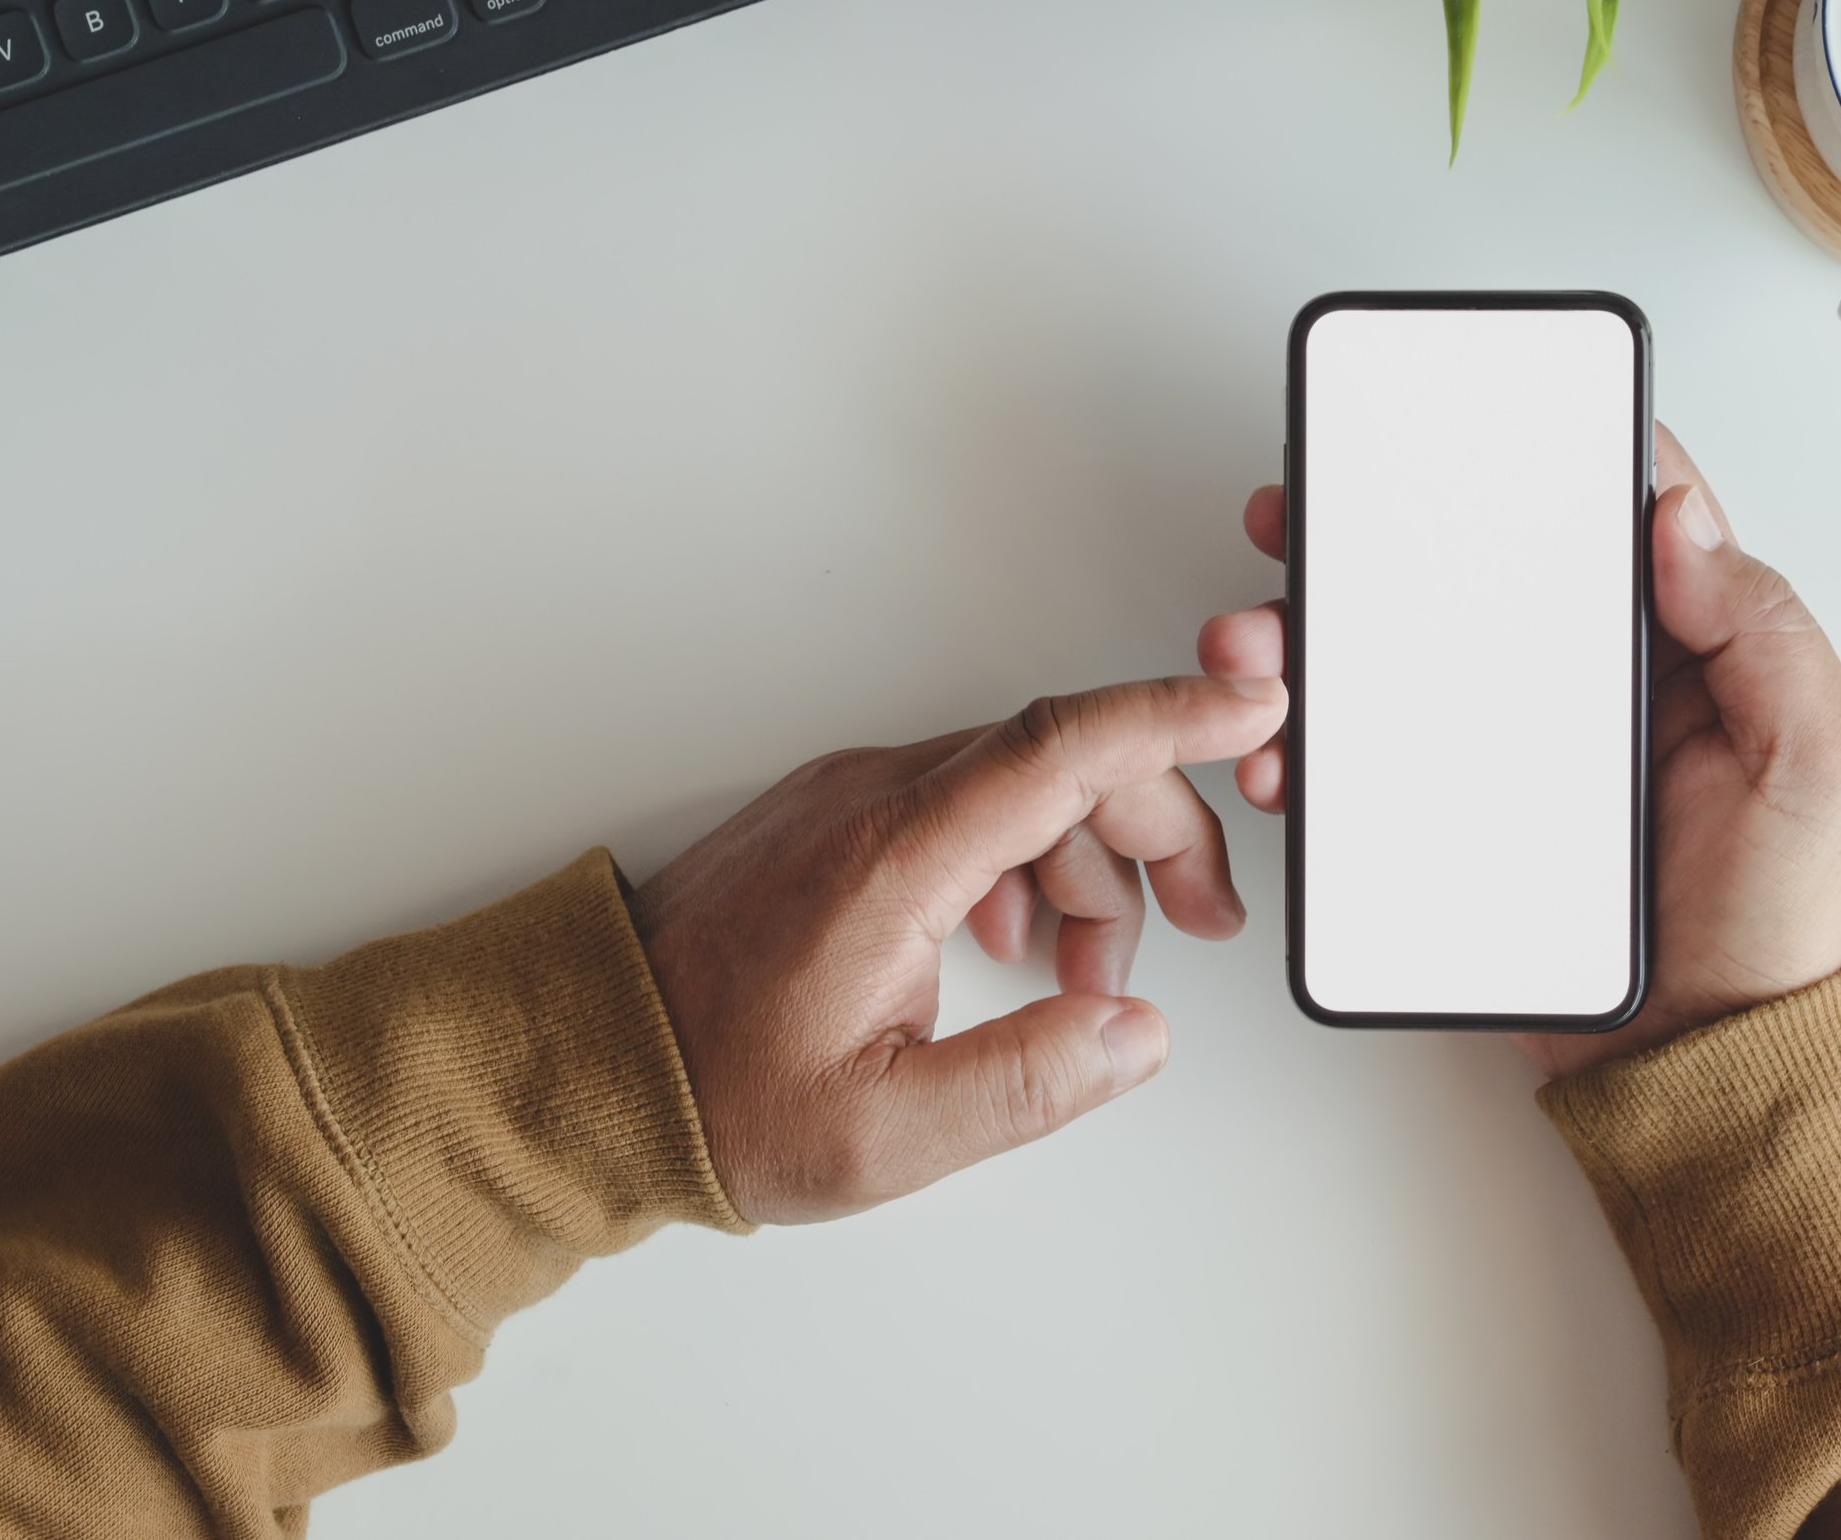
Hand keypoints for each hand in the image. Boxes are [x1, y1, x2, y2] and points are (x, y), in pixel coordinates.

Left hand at [629, 674, 1288, 1222]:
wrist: (587, 1064)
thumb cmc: (711, 1094)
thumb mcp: (884, 1133)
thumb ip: (1025, 1082)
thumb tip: (1133, 1032)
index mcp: (894, 856)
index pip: (1061, 747)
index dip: (1172, 717)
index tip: (1254, 706)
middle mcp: (874, 801)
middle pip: (1061, 762)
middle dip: (1157, 830)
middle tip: (1207, 918)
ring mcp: (851, 802)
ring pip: (1018, 787)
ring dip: (1087, 865)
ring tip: (1088, 976)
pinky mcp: (838, 824)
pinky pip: (966, 808)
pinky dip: (1023, 864)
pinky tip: (1016, 950)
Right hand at [1197, 424, 1840, 1077]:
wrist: (1712, 1071)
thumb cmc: (1784, 929)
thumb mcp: (1821, 764)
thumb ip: (1765, 632)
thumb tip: (1682, 517)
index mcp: (1685, 650)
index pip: (1608, 518)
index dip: (1535, 454)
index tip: (1456, 422)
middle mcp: (1595, 688)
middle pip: (1473, 575)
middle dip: (1379, 537)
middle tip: (1308, 521)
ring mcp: (1521, 753)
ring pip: (1403, 662)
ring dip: (1321, 637)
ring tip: (1266, 644)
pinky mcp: (1466, 820)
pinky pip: (1378, 767)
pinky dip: (1316, 747)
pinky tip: (1284, 748)